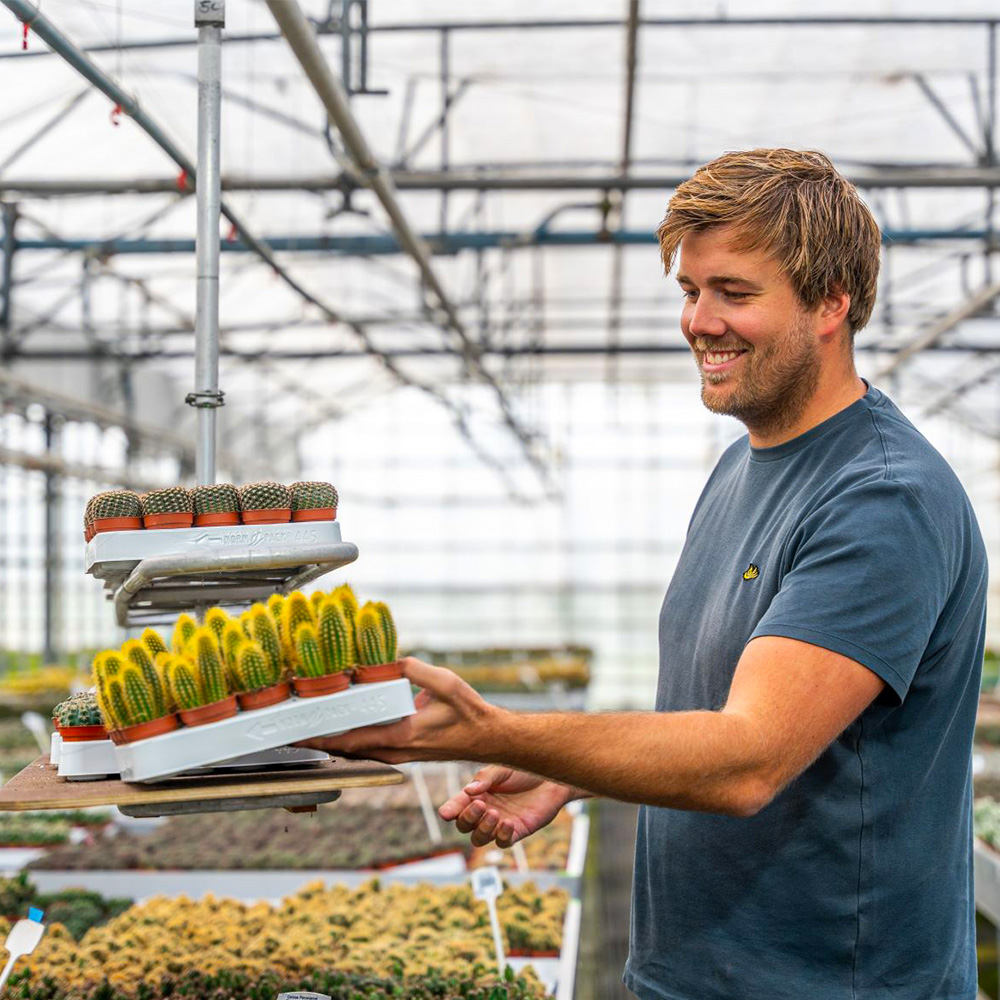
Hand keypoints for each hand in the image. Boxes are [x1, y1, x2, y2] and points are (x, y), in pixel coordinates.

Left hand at [295, 657, 503, 763]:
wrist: (486, 737)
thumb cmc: (469, 713)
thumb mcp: (445, 683)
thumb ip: (416, 670)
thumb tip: (392, 660)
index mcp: (403, 734)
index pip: (353, 739)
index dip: (323, 736)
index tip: (299, 733)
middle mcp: (396, 749)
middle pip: (347, 749)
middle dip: (320, 740)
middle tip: (294, 731)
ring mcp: (399, 755)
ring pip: (357, 751)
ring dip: (334, 742)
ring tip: (312, 729)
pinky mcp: (403, 752)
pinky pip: (369, 749)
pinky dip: (351, 741)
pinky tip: (343, 729)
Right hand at [439, 765, 575, 847]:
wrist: (551, 777)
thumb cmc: (524, 769)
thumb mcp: (502, 769)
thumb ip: (485, 779)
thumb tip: (468, 791)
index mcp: (478, 794)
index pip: (457, 806)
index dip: (450, 810)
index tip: (446, 813)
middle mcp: (485, 810)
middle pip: (464, 826)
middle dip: (468, 819)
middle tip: (481, 805)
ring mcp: (500, 823)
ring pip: (480, 838)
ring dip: (483, 829)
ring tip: (495, 813)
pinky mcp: (516, 831)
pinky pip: (503, 842)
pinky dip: (502, 836)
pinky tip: (508, 823)